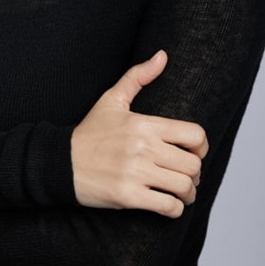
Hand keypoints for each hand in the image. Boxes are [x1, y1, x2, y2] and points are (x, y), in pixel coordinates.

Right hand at [71, 51, 207, 217]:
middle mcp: (143, 147)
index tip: (196, 153)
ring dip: (188, 194)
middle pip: (193, 165)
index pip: (194, 135)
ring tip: (182, 193)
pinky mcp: (128, 196)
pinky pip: (168, 207)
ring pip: (184, 187)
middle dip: (196, 174)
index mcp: (144, 124)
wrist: (61, 162)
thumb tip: (163, 55)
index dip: (202, 147)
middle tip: (188, 177)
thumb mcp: (112, 100)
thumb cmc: (90, 132)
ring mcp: (135, 172)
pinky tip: (169, 204)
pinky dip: (175, 210)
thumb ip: (139, 76)